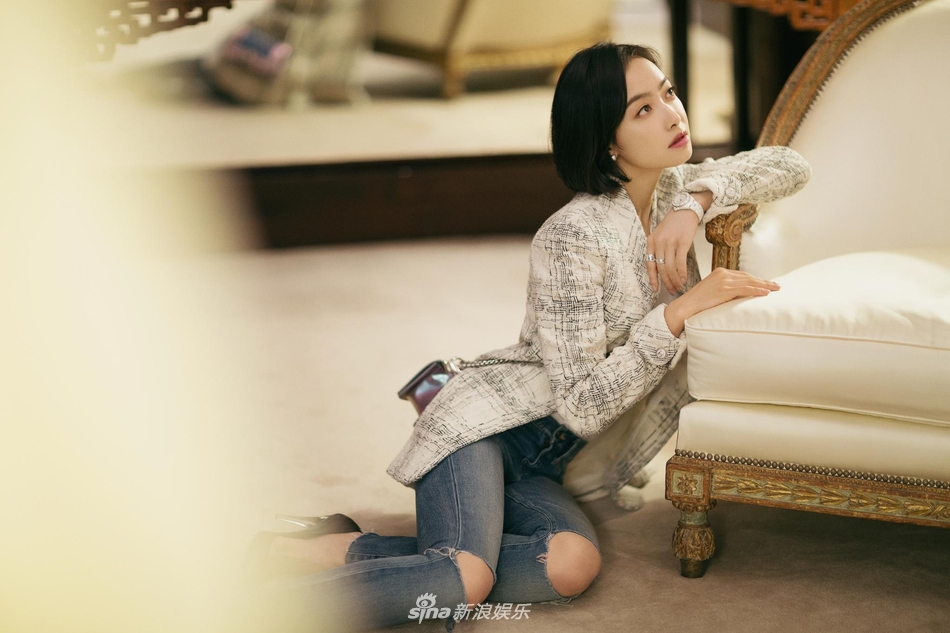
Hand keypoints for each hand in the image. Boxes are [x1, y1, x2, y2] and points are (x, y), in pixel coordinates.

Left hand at [646, 192, 709, 293]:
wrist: (686, 209)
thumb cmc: (674, 223)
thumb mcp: (660, 234)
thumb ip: (658, 249)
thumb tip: (662, 269)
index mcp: (651, 241)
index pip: (650, 264)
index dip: (653, 279)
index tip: (655, 289)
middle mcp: (658, 243)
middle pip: (661, 268)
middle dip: (666, 282)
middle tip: (672, 290)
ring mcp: (670, 242)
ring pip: (670, 267)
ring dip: (675, 280)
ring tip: (679, 286)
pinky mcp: (682, 242)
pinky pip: (680, 262)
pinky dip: (682, 273)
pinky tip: (684, 279)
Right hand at [663, 267, 780, 336]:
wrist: (685, 306)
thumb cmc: (697, 303)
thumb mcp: (711, 292)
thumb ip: (724, 290)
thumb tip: (737, 296)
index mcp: (719, 272)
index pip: (743, 275)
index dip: (756, 279)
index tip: (766, 283)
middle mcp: (723, 274)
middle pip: (748, 277)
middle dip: (763, 281)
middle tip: (776, 286)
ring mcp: (724, 281)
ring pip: (749, 282)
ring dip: (764, 285)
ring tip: (775, 289)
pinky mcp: (724, 289)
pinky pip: (745, 289)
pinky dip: (757, 290)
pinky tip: (766, 293)